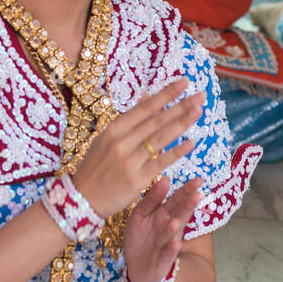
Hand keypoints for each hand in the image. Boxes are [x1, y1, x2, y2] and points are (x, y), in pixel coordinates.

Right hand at [69, 80, 203, 217]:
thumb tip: (147, 94)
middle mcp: (122, 142)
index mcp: (114, 129)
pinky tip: (192, 143)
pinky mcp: (137, 179)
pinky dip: (176, 151)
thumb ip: (129, 118)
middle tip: (201, 95)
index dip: (166, 94)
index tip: (185, 82)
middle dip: (181, 106)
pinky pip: (161, 162)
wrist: (81, 199)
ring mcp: (130, 160)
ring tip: (199, 111)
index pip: (145, 107)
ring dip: (182, 123)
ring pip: (161, 138)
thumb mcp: (106, 138)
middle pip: (157, 120)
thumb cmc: (96, 167)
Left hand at [122, 175, 201, 281]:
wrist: (136, 266)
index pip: (177, 199)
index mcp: (163, 213)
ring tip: (175, 222)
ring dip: (173, 228)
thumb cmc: (139, 237)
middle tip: (197, 195)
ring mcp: (166, 242)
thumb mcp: (139, 215)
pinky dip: (171, 250)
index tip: (199, 180)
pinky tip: (176, 244)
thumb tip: (165, 179)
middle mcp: (168, 226)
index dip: (187, 190)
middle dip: (188, 205)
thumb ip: (151, 199)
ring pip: (171, 233)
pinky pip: (167, 254)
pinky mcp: (163, 259)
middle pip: (179, 214)